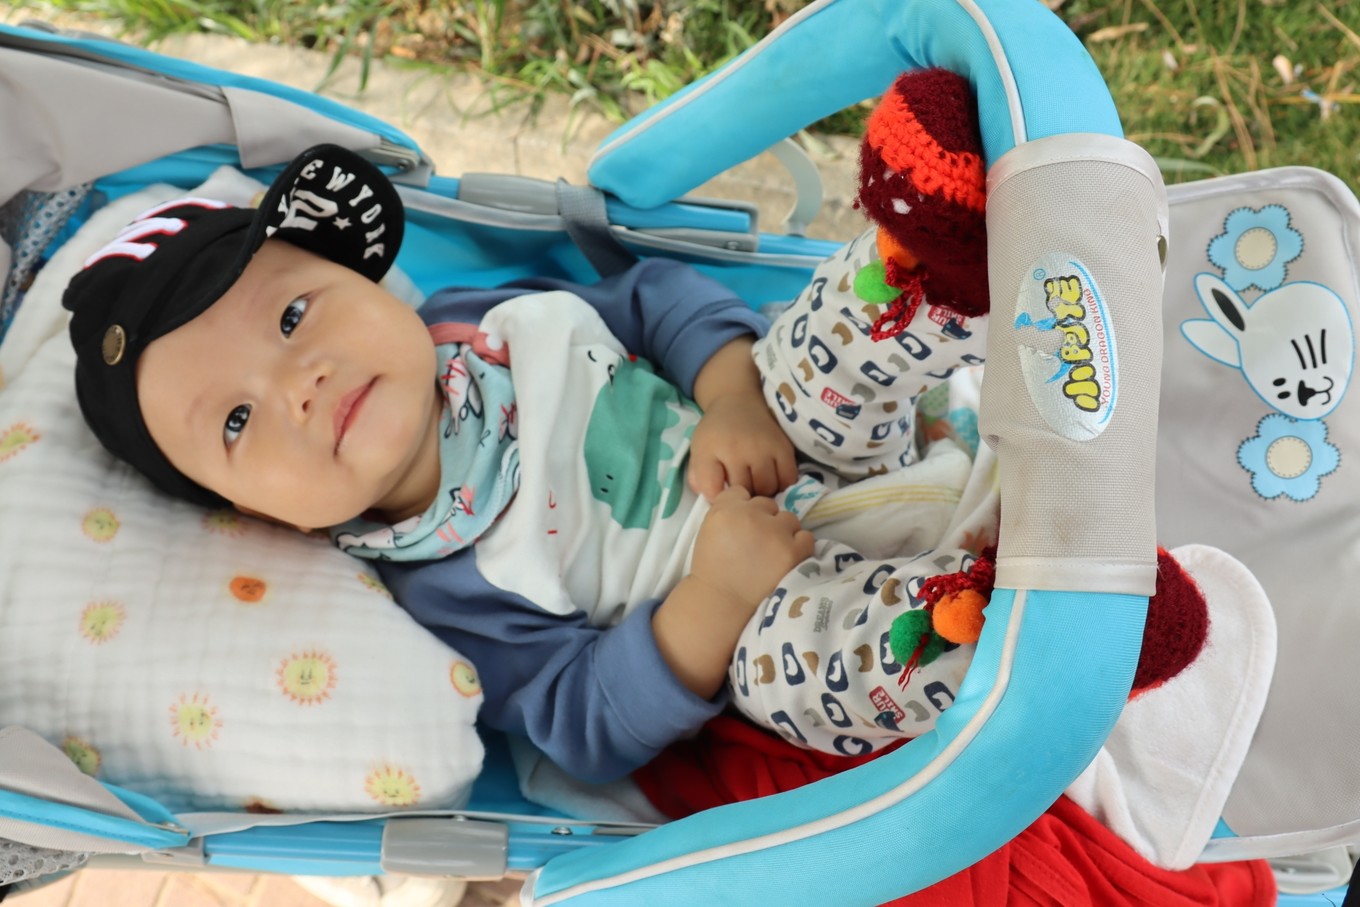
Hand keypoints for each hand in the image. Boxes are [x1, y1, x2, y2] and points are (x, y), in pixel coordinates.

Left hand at [689, 339, 797, 500]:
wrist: (738, 401)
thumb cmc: (716, 432)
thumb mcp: (698, 451)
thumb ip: (699, 478)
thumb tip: (713, 500)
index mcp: (711, 450)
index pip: (714, 491)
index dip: (717, 498)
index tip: (720, 492)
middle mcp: (738, 449)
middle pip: (745, 492)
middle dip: (742, 496)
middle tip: (741, 490)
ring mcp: (763, 448)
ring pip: (768, 488)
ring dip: (763, 492)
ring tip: (756, 485)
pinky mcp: (784, 446)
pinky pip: (788, 478)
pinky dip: (782, 484)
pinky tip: (772, 478)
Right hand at [690, 486, 814, 609]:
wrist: (723, 603)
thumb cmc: (714, 569)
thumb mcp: (709, 531)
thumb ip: (727, 510)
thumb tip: (749, 502)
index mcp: (724, 510)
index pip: (742, 492)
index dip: (743, 509)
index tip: (741, 526)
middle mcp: (750, 516)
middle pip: (767, 504)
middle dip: (764, 520)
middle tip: (758, 544)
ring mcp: (774, 533)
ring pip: (789, 519)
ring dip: (783, 533)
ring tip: (773, 553)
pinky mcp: (792, 551)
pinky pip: (806, 537)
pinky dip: (799, 547)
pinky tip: (787, 559)